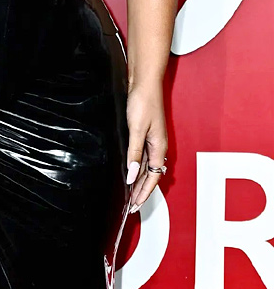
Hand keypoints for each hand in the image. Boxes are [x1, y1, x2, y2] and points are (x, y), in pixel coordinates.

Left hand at [125, 80, 167, 211]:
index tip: (135, 206)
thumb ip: (134, 153)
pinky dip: (137, 168)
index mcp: (159, 147)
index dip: (143, 193)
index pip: (152, 178)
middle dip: (142, 191)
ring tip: (130, 194)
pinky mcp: (145, 134)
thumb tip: (131, 175)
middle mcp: (158, 146)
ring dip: (139, 181)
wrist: (144, 82)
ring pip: (147, 168)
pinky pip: (143, 158)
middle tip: (131, 206)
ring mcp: (152, 140)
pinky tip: (130, 171)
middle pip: (151, 175)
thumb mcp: (136, 129)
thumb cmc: (143, 102)